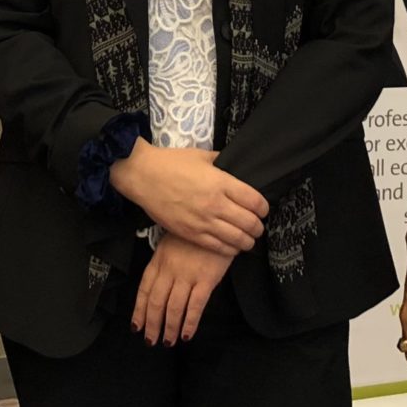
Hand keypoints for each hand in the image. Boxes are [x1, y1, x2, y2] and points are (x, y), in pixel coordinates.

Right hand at [110, 141, 268, 254]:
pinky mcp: (191, 234)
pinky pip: (218, 248)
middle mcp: (216, 204)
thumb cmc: (172, 163)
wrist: (143, 176)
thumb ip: (222, 162)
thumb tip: (235, 166)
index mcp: (221, 182)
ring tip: (248, 240)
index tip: (263, 209)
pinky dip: (230, 250)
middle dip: (258, 227)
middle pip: (249, 223)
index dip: (264, 208)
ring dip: (247, 241)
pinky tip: (232, 247)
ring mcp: (203, 222)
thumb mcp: (202, 156)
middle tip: (258, 227)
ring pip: (236, 239)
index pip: (255, 201)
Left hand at [131, 233, 232, 346]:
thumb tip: (154, 287)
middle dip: (152, 324)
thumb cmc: (195, 235)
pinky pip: (195, 306)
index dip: (139, 310)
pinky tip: (186, 334)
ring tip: (168, 342)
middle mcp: (170, 269)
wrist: (219, 223)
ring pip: (173, 307)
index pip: (144, 289)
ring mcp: (187, 274)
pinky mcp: (206, 279)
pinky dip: (190, 323)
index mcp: (159, 260)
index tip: (136, 326)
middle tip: (151, 340)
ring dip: (169, 328)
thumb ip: (162, 264)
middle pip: (156, 302)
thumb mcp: (171, 243)